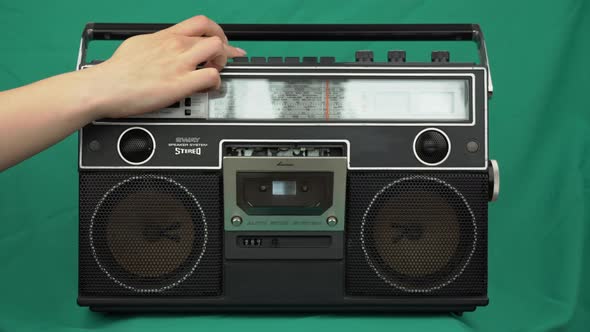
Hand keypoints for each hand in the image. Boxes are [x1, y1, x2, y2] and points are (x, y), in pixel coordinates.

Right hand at [85, 15, 244, 118]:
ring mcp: (179, 63)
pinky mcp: (180, 84)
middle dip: (223, 49)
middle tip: (220, 62)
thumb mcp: (138, 45)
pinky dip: (215, 84)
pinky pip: (211, 77)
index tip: (220, 42)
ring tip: (213, 74)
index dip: (216, 32)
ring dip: (221, 63)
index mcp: (166, 36)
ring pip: (217, 50)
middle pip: (214, 36)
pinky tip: (207, 89)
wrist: (104, 86)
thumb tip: (163, 47)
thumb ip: (158, 45)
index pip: (200, 23)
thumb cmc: (117, 71)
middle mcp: (176, 46)